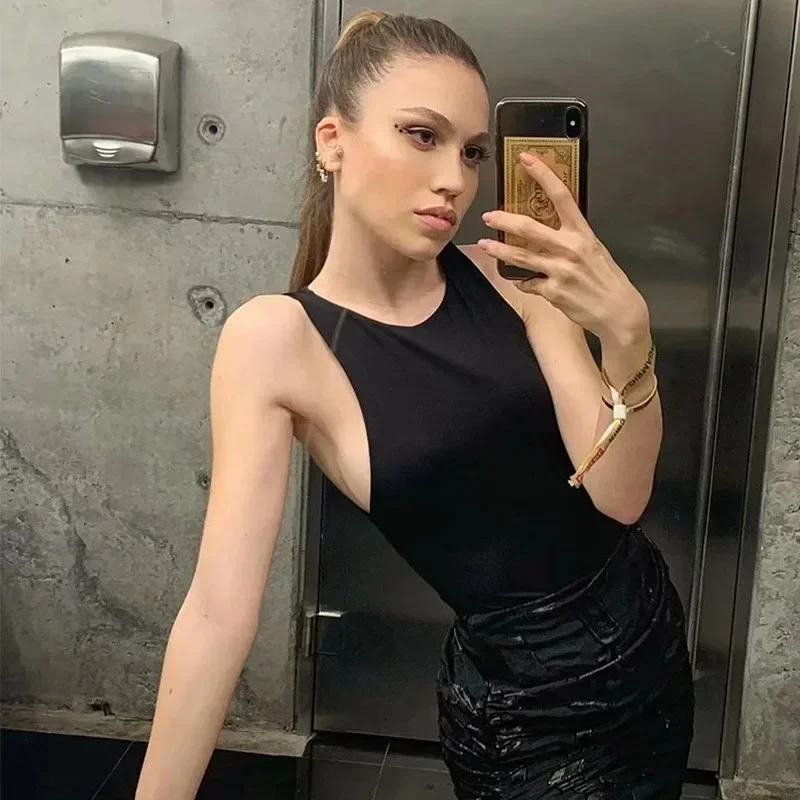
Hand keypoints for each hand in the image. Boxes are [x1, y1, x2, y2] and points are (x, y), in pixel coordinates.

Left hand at [478, 151, 649, 343]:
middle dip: (504, 220)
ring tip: (485, 245)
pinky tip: (523, 281)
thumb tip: (547, 230)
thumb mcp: (594, 250)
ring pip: (521, 256)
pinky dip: (523, 282)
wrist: (618, 311)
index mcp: (582, 233)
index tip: (526, 160)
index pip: (561, 196)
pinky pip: (528, 283)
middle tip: (488, 216)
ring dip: (499, 250)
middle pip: (530, 228)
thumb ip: (571, 238)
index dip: (542, 175)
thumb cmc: (606, 279)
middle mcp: (570, 249)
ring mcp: (560, 271)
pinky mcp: (552, 291)